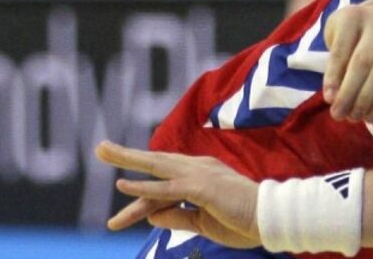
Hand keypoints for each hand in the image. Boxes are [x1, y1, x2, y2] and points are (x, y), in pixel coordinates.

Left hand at [95, 141, 260, 247]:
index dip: (138, 202)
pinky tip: (123, 185)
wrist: (273, 220)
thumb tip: (151, 216)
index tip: (116, 222)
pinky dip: (144, 187)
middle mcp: (198, 168)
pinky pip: (167, 189)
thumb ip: (178, 218)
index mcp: (201, 175)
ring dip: (128, 159)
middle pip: (156, 162)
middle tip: (100, 148)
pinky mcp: (201, 188)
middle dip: (126, 156)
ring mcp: (200, 175)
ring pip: (157, 167)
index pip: (163, 186)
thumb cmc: (244, 221)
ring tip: (103, 151)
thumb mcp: (203, 223)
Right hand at [323, 4, 372, 121]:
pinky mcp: (352, 13)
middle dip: (365, 99)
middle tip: (351, 118)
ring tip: (339, 112)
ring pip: (362, 60)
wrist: (370, 22)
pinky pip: (341, 50)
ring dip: (348, 91)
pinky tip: (329, 95)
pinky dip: (333, 75)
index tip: (370, 120)